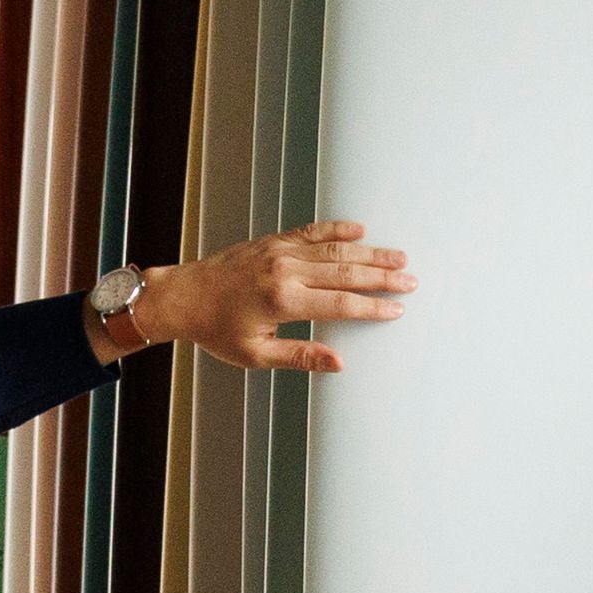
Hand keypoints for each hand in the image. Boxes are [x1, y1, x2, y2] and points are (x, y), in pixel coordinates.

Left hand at [137, 218, 417, 371]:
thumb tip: (337, 362)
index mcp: (283, 301)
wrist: (183, 297)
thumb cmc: (214, 329)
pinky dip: (337, 230)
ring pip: (335, 249)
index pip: (340, 305)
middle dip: (381, 277)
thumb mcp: (255, 354)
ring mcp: (280, 251)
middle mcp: (286, 271)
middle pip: (346, 272)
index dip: (372, 308)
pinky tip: (359, 231)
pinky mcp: (274, 241)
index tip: (395, 310)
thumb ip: (299, 356)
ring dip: (369, 253)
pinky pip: (312, 231)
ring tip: (398, 258)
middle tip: (410, 280)